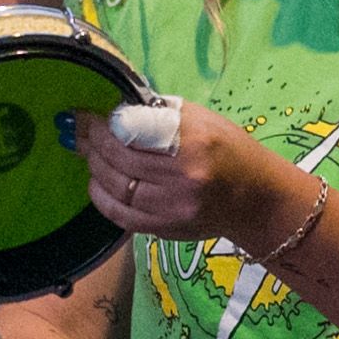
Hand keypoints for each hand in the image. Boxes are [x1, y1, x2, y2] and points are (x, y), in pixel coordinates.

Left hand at [68, 102, 302, 252]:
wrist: (256, 199)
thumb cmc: (229, 150)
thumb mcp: (201, 119)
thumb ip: (158, 114)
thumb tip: (112, 109)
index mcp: (192, 140)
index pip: (132, 128)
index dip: (103, 121)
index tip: (88, 115)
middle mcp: (183, 175)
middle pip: (119, 157)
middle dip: (93, 142)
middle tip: (82, 132)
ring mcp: (173, 207)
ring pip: (115, 186)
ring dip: (94, 167)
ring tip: (89, 154)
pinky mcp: (166, 229)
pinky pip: (120, 215)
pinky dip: (102, 197)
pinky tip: (97, 183)